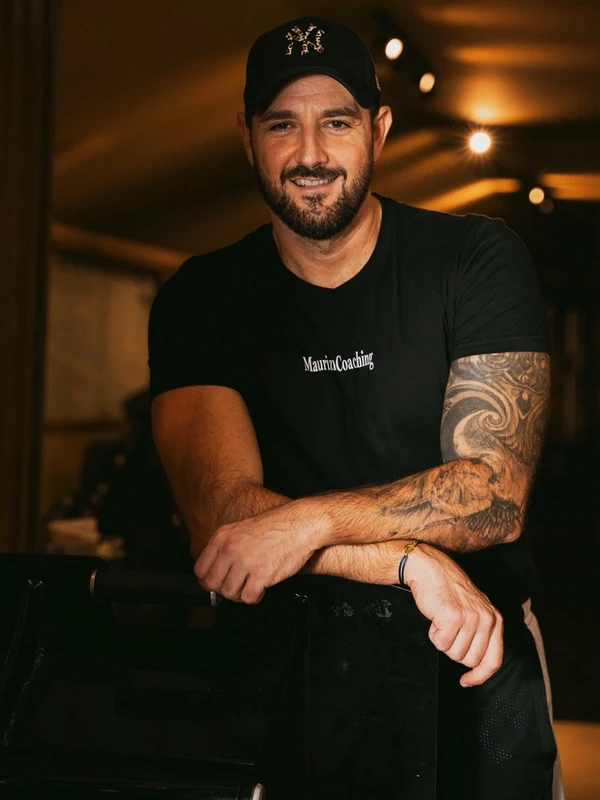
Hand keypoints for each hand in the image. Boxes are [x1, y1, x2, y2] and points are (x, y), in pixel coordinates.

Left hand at [194, 502, 323, 603]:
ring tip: (251, 586)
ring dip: (240, 594)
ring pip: (229, 593)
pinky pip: (248, 597)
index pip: (200, 569)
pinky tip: (261, 588)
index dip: (208, 581)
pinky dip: (255, 597)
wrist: (300, 524)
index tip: (217, 583)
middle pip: (212, 584)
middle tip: (236, 587)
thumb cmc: (276, 526)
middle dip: (224, 589)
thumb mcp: (242, 529)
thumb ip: (227, 547)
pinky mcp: (262, 574)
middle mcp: (230, 549)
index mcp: (223, 537)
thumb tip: (218, 569)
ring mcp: (245, 562)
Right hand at [404, 543, 502, 686]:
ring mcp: (470, 618)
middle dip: (454, 650)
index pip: (493, 660)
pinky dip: (434, 634)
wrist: (430, 568)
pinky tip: (435, 616)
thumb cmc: (448, 590)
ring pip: (454, 653)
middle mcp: (486, 619)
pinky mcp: (452, 617)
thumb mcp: (474, 610)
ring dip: (443, 640)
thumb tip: (476, 665)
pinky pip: (440, 643)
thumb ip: (481, 633)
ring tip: (442, 619)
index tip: (466, 681)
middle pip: (469, 659)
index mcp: (495, 619)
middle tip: (448, 629)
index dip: (479, 676)